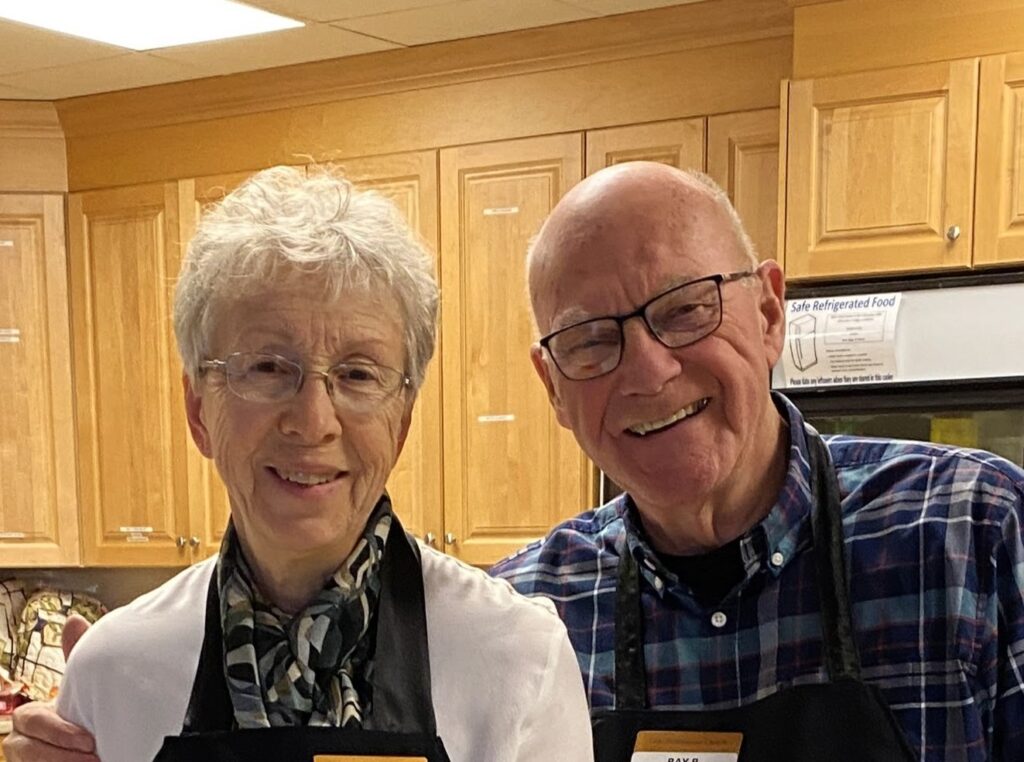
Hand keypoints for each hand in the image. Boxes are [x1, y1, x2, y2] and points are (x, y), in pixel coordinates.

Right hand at [1, 614, 97, 761]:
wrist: (88, 748)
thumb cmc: (80, 717)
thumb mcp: (76, 689)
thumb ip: (73, 659)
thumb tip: (73, 621)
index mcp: (29, 717)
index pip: (33, 721)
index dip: (59, 732)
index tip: (90, 740)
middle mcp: (21, 741)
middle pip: (30, 750)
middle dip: (62, 754)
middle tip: (93, 755)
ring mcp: (26, 760)